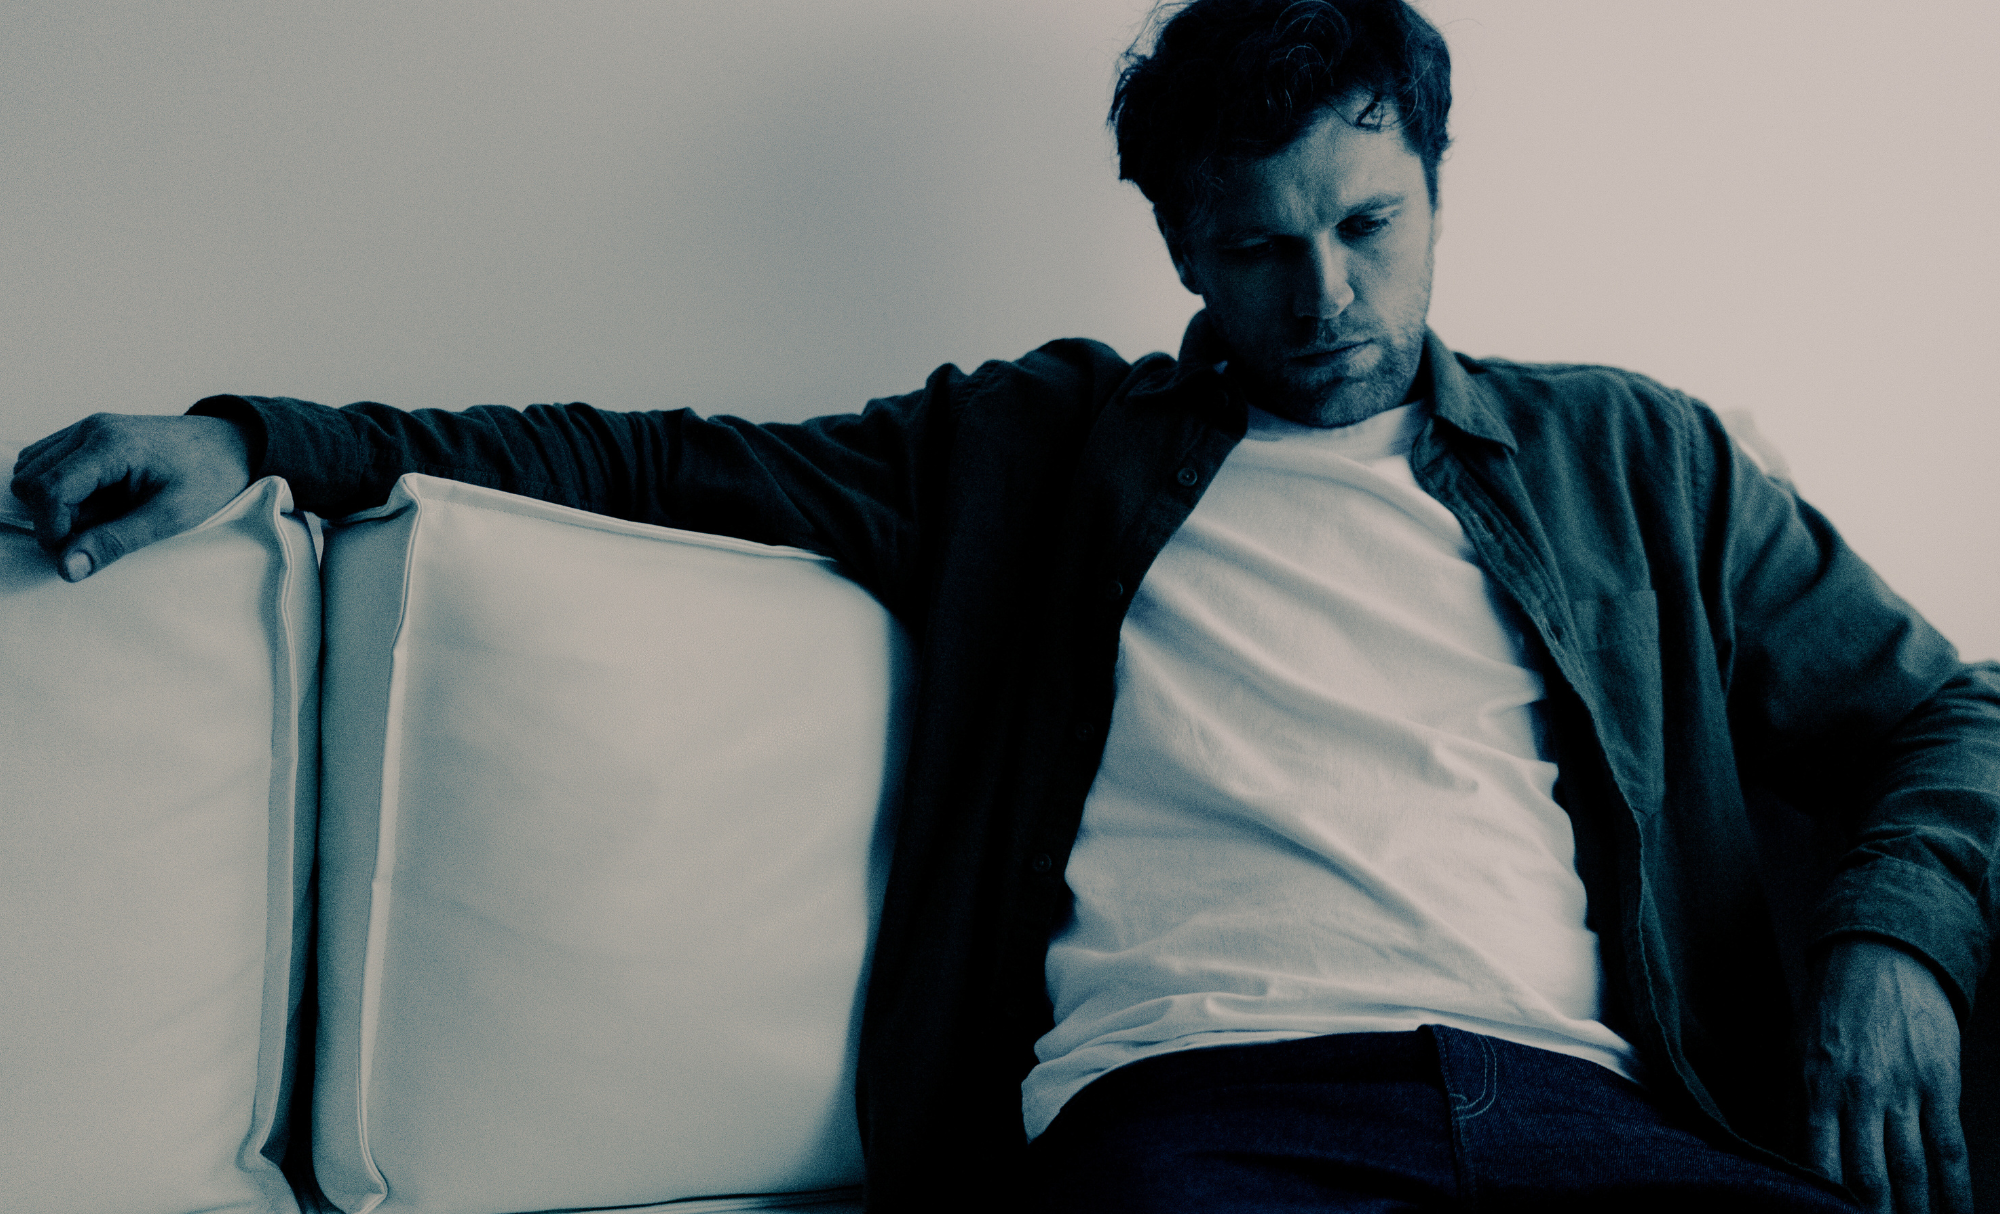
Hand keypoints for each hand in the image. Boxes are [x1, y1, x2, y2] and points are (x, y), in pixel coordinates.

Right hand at [9, 413, 249, 580]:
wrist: (232, 446)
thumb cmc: (210, 476)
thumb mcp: (171, 517)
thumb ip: (116, 541)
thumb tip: (68, 567)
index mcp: (110, 444)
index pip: (46, 489)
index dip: (52, 530)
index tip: (77, 554)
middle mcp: (89, 430)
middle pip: (30, 481)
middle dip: (51, 519)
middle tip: (96, 537)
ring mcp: (85, 431)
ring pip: (32, 474)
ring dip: (55, 507)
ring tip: (104, 518)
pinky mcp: (87, 440)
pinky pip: (48, 468)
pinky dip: (62, 494)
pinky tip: (100, 505)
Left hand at [1804, 936, 1970, 1212]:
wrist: (1881, 956)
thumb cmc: (1831, 1009)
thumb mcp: (1795, 1054)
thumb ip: (1794, 1109)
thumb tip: (1786, 1160)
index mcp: (1814, 1086)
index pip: (1818, 1161)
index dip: (1824, 1201)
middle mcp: (1859, 1092)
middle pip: (1868, 1176)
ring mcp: (1903, 1089)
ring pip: (1911, 1170)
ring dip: (1914, 1211)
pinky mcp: (1941, 1083)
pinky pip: (1950, 1147)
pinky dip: (1957, 1188)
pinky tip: (1958, 1212)